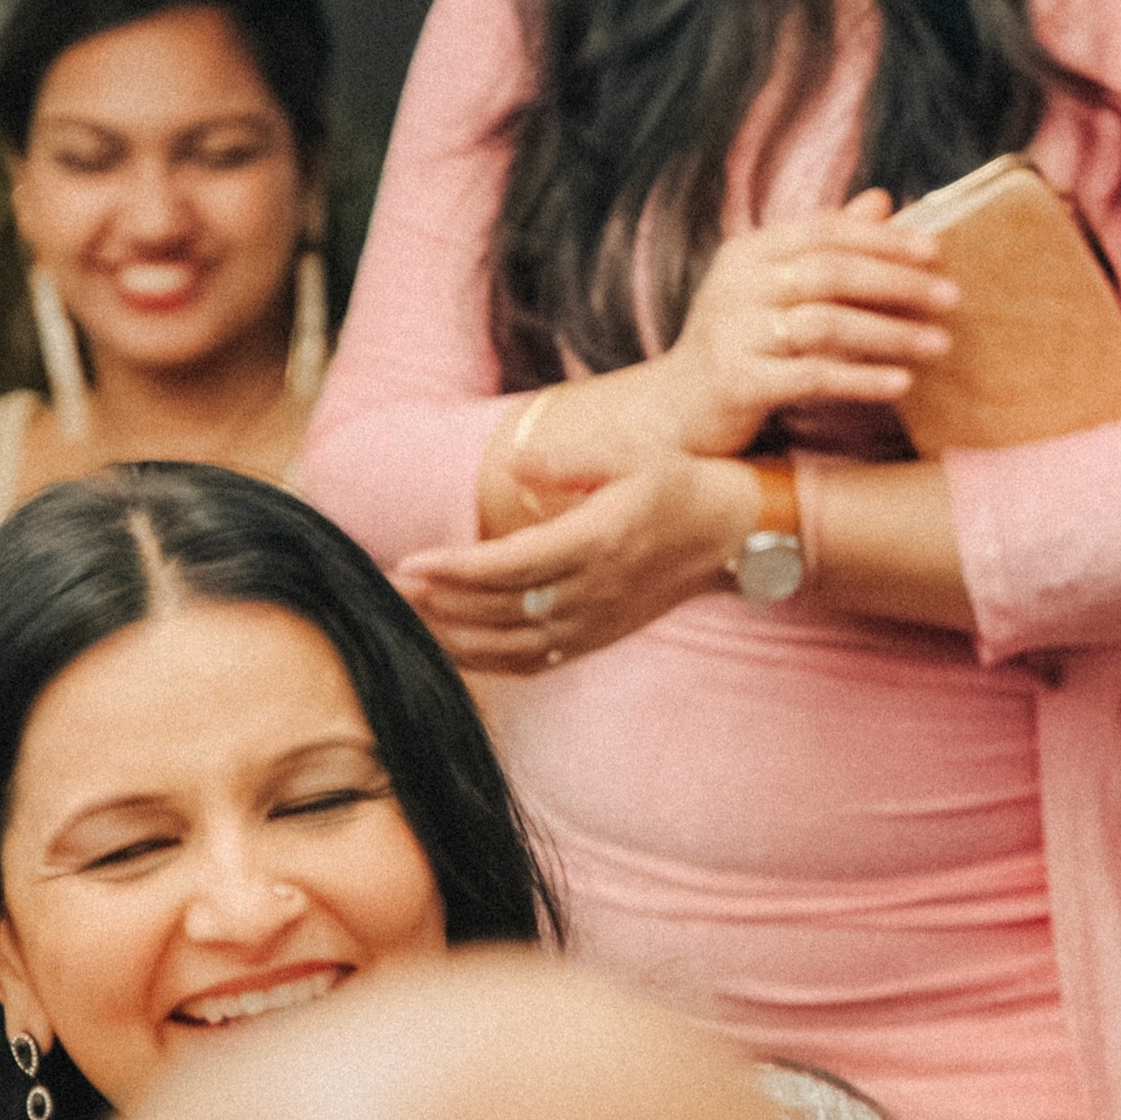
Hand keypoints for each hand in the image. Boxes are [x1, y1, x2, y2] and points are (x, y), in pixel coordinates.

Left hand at [406, 452, 773, 674]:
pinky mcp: (597, 639)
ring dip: (454, 634)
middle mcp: (595, 590)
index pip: (511, 564)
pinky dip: (487, 660)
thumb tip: (517, 460)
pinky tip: (453, 646)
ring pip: (510, 644)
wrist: (732, 536)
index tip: (411, 562)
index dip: (456, 568)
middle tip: (388, 585)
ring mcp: (596, 622)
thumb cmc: (677, 486)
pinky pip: (532, 663)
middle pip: (500, 609)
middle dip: (439, 602)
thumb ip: (570, 460)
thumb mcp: (631, 457)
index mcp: (599, 540)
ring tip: (409, 613)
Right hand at [611, 196, 959, 479]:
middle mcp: (737, 285)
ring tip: (939, 344)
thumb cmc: (737, 343)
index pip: (824, 229)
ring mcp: (733, 333)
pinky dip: (862, 378)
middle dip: (898, 281)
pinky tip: (901, 383)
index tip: (936, 250)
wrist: (671, 412)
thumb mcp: (774, 287)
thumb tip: (883, 199)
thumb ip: (825, 246)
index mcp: (749, 252)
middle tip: (951, 296)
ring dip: (890, 332)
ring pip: (825, 322)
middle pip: (830, 270)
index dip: (883, 237)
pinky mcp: (737, 382)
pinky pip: (811, 376)